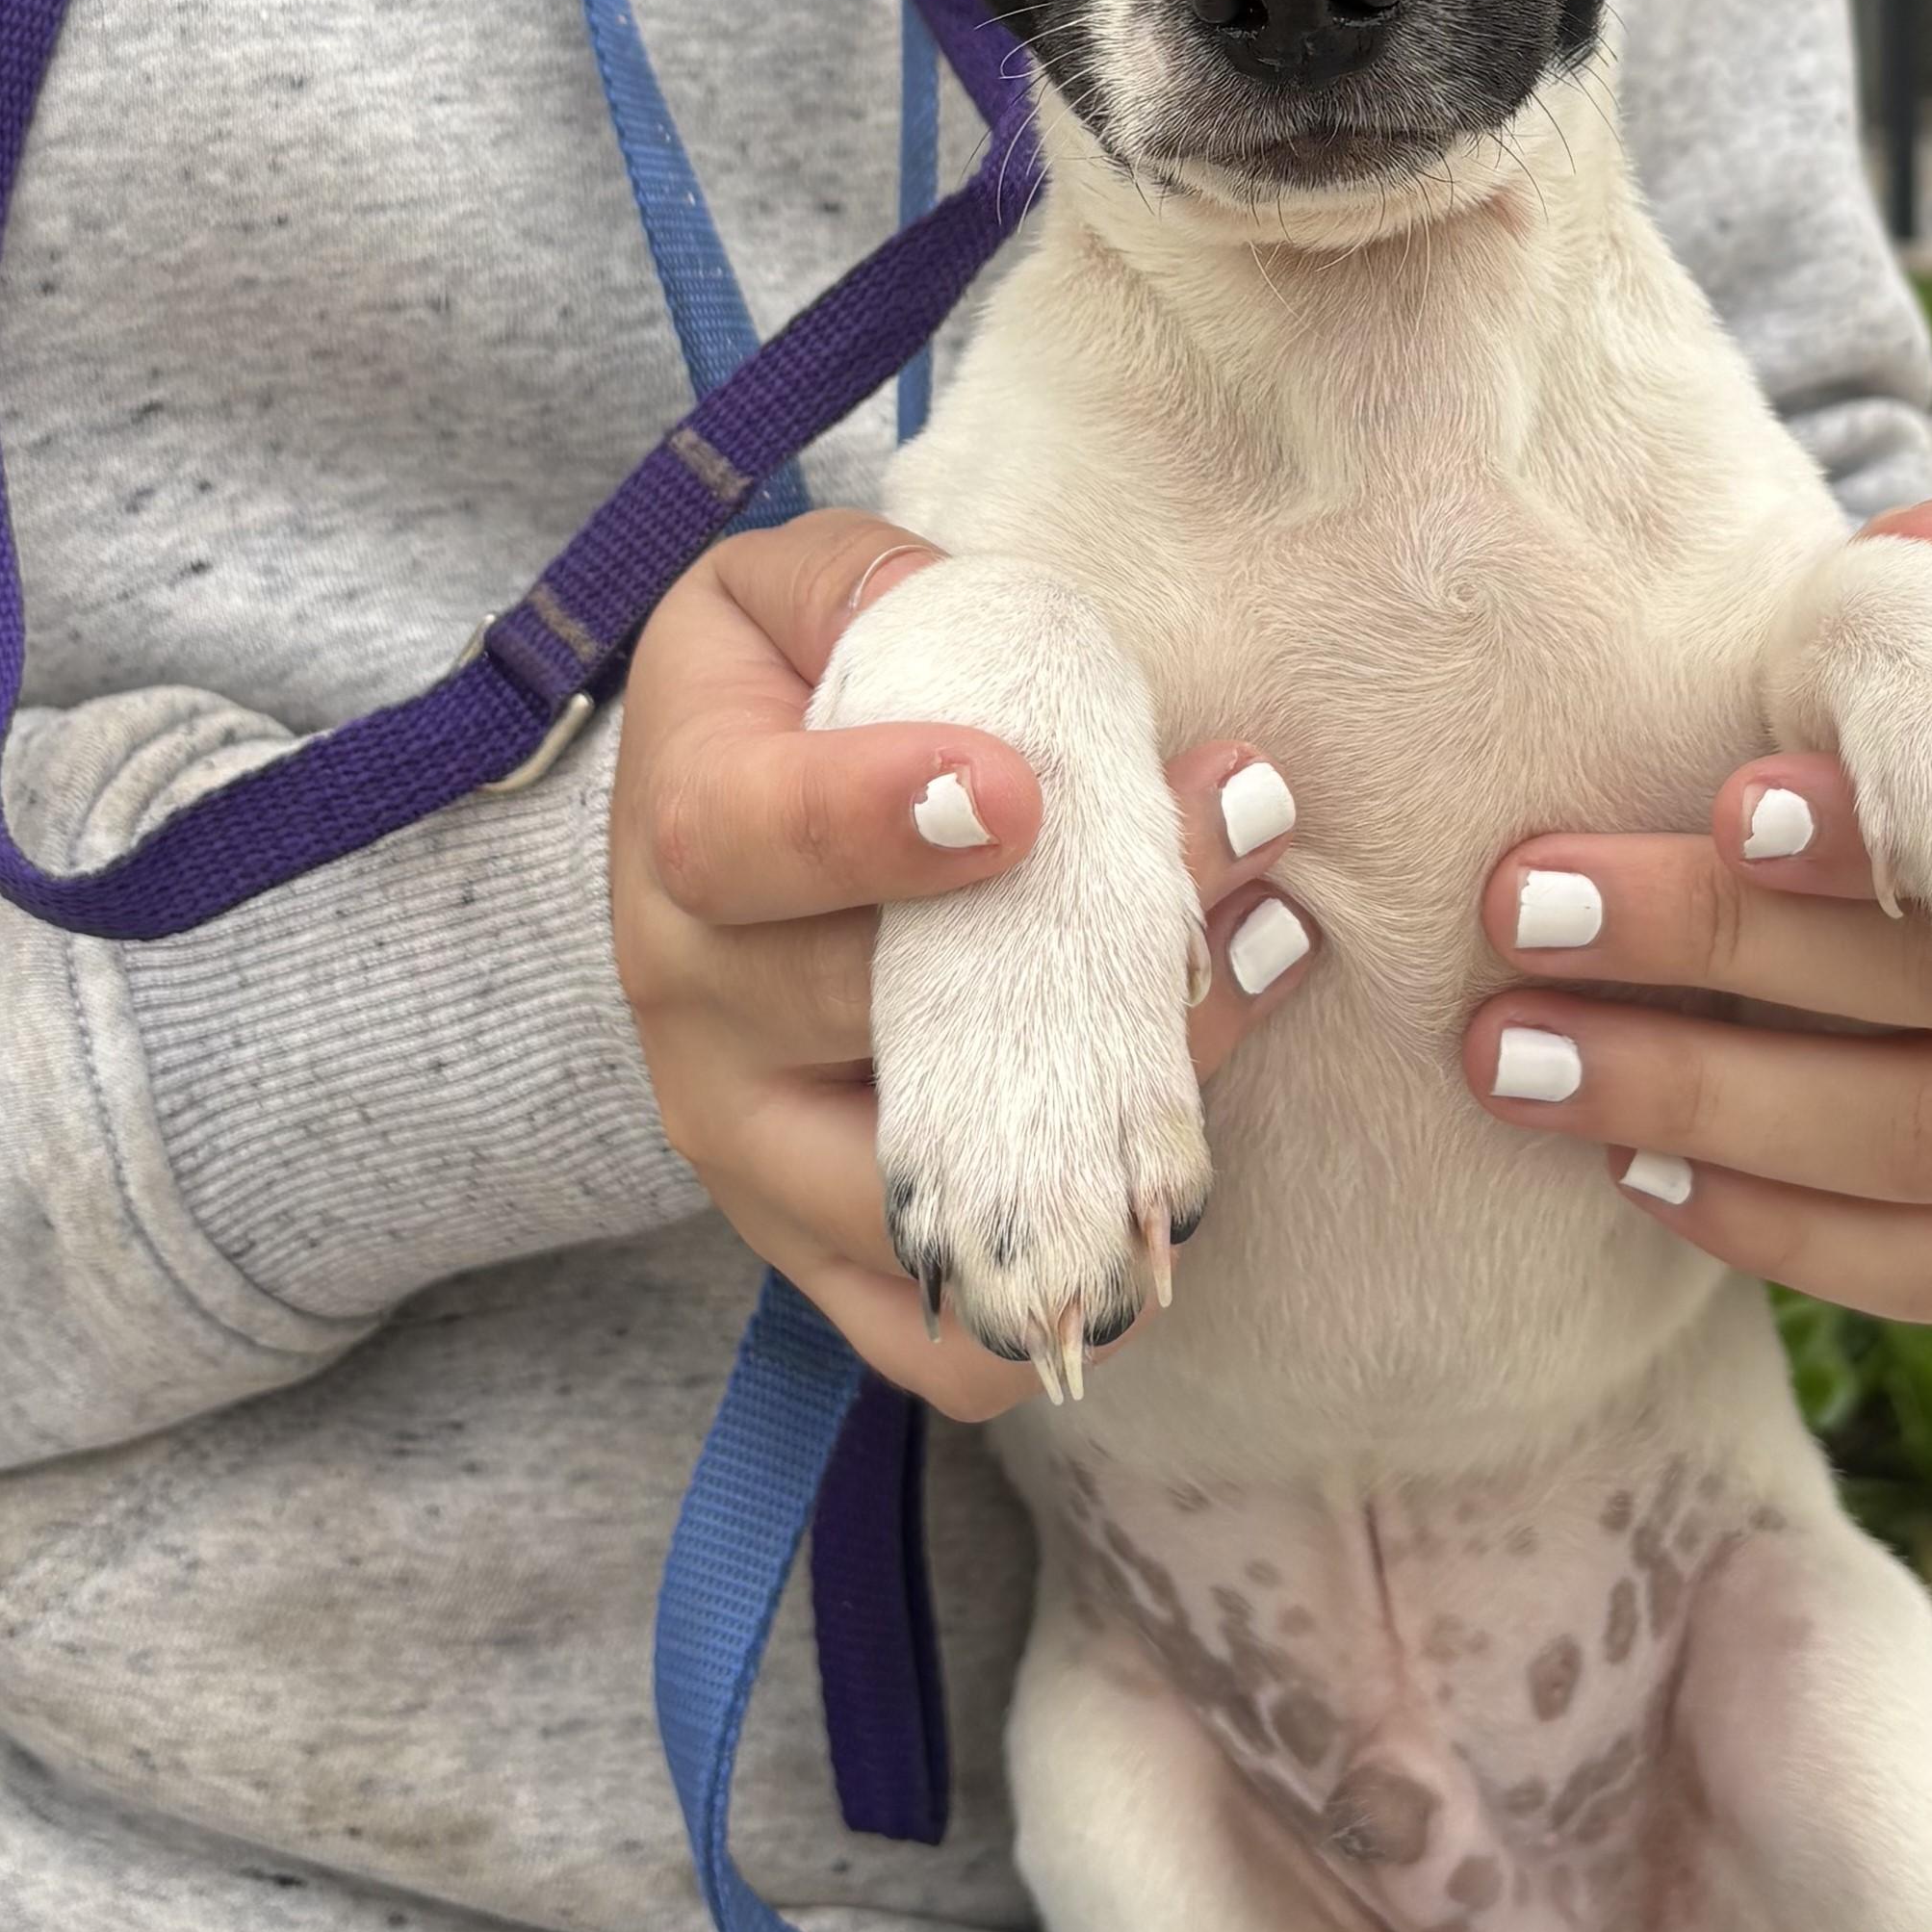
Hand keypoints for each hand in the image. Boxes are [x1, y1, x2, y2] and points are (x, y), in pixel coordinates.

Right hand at [610, 512, 1315, 1414]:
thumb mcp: (807, 595)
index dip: (870, 823)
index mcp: (681, 828)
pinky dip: (1068, 1282)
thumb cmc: (799, 706)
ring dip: (1112, 1104)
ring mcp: (758, 1156)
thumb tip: (1011, 640)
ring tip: (1250, 972)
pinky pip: (939, 1342)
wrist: (728, 851)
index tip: (1012, 797)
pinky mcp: (828, 1258)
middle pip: (867, 1015)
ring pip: (924, 1195)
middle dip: (1076, 943)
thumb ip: (889, 589)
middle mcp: (695, 1012)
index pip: (738, 842)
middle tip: (1236, 844)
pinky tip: (1177, 1150)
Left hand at [1461, 503, 1931, 1323]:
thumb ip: (1931, 613)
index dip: (1870, 833)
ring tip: (1511, 1051)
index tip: (1728, 801)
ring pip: (1910, 1144)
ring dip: (1692, 1097)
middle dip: (1711, 951)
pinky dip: (1763, 1223)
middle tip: (1518, 908)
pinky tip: (1626, 1173)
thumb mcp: (1925, 675)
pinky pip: (1909, 1270)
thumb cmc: (1901, 782)